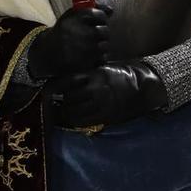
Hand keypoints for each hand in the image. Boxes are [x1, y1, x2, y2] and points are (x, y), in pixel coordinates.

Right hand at [27, 4, 110, 81]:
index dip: (101, 18)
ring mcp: (84, 50)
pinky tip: (90, 55)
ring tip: (91, 46)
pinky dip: (99, 57)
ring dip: (101, 45)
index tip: (97, 21)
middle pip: (104, 31)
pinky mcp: (85, 64)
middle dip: (102, 32)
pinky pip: (102, 59)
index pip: (100, 15)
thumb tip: (111, 10)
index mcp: (76, 19)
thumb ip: (93, 9)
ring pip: (105, 46)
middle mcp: (82, 33)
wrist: (47, 52)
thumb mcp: (73, 15)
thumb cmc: (63, 31)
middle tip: (95, 35)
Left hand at [50, 62, 168, 130]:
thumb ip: (84, 76)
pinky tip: (73, 118)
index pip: (66, 81)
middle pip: (68, 97)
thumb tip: (62, 85)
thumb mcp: (101, 69)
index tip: (48, 91)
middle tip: (57, 103)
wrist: (141, 87)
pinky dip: (74, 120)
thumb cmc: (119, 77)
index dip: (54, 87)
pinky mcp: (105, 115)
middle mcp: (95, 88)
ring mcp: (100, 102)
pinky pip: (82, 120)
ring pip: (72, 110)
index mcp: (93, 74)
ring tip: (64, 112)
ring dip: (66, 112)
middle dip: (61, 101)